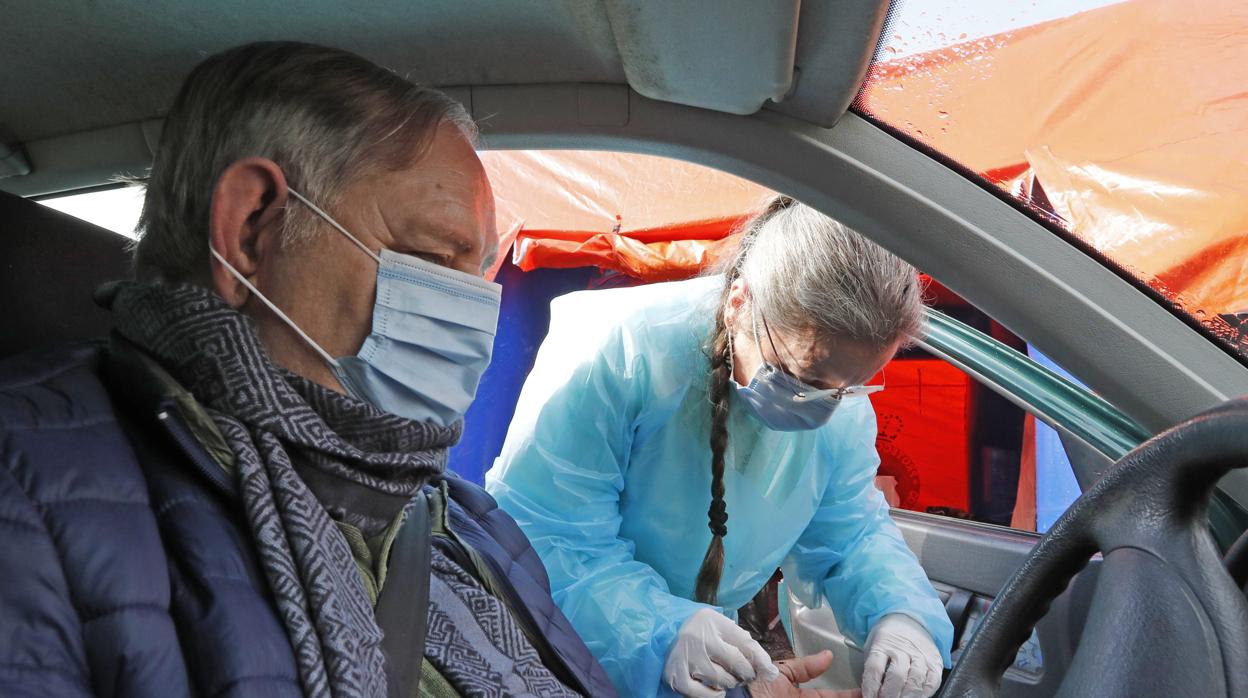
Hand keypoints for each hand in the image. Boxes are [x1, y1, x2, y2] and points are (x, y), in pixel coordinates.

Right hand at [664, 609, 779, 696]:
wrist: (661, 633)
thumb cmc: (699, 632)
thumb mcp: (720, 627)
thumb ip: (744, 643)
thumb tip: (770, 671)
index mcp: (712, 621)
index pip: (746, 643)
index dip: (761, 660)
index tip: (769, 672)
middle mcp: (698, 637)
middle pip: (737, 663)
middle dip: (745, 673)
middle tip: (742, 674)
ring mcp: (686, 657)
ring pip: (722, 679)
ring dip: (729, 682)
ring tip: (725, 676)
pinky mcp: (675, 675)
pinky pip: (703, 694)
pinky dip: (714, 695)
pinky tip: (716, 689)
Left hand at [748, 650, 862, 697]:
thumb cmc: (754, 686)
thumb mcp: (781, 673)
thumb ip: (805, 667)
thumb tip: (829, 655)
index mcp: (801, 697)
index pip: (831, 697)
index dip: (849, 695)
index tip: (867, 691)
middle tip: (876, 695)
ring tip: (872, 696)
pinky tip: (855, 697)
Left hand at [862, 614, 942, 697]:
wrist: (910, 620)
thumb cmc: (888, 639)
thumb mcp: (873, 646)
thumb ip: (871, 669)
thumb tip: (867, 693)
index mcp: (883, 643)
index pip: (875, 668)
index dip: (871, 686)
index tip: (869, 697)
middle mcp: (903, 648)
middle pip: (896, 675)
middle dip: (889, 694)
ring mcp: (921, 655)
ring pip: (915, 680)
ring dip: (907, 696)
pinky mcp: (935, 662)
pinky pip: (932, 682)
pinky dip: (924, 693)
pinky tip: (917, 696)